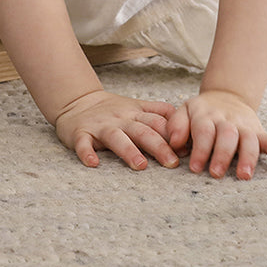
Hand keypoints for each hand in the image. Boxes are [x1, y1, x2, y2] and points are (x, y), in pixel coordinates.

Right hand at [53, 90, 180, 170]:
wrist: (76, 102)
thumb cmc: (112, 110)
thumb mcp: (137, 106)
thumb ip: (159, 113)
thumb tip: (188, 127)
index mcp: (136, 112)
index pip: (158, 121)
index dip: (174, 135)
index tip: (189, 150)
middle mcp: (121, 118)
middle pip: (142, 130)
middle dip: (158, 146)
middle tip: (172, 163)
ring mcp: (101, 126)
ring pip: (116, 137)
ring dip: (128, 150)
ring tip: (140, 165)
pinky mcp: (80, 133)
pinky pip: (83, 143)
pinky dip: (87, 153)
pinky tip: (93, 163)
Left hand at [168, 90, 266, 179]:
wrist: (226, 96)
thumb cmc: (201, 112)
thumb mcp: (185, 111)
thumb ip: (177, 125)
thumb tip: (173, 143)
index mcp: (206, 115)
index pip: (204, 131)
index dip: (200, 149)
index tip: (195, 168)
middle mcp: (227, 120)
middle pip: (227, 135)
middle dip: (222, 155)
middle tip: (216, 173)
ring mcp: (245, 125)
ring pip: (249, 139)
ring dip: (247, 157)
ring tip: (244, 176)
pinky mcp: (259, 131)